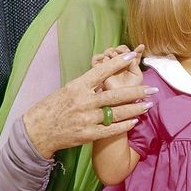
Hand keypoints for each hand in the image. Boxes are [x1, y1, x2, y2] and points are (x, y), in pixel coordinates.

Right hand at [22, 49, 157, 158]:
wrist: (37, 131)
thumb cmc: (53, 107)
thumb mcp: (68, 89)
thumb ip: (87, 84)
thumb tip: (105, 75)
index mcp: (78, 86)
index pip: (101, 71)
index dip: (118, 63)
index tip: (133, 56)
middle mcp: (84, 102)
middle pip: (115, 95)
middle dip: (136, 92)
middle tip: (153, 89)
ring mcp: (86, 119)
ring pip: (116, 113)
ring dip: (135, 109)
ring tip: (148, 105)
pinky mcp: (87, 135)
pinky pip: (110, 129)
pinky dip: (124, 126)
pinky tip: (134, 121)